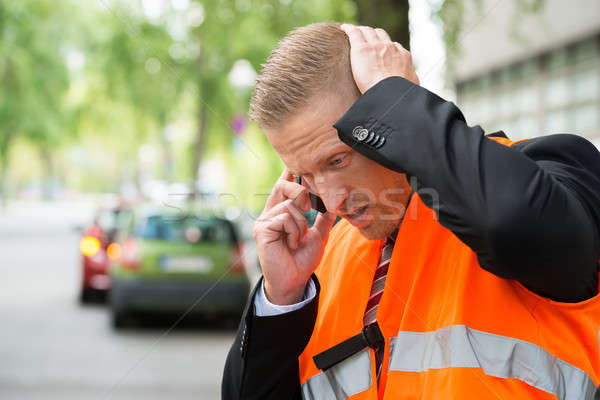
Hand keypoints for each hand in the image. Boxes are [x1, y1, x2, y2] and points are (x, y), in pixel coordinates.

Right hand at [253, 169, 335, 304]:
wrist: (294, 281)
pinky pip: (284, 217)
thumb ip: (324, 218)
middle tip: (309, 208)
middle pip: (284, 187)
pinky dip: (294, 231)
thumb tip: (335, 201)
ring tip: (298, 240)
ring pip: (289, 205)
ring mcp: (264, 221)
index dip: (288, 173)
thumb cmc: (302, 260)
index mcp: (281, 213)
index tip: (293, 160)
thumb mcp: (318, 235)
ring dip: (301, 224)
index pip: (284, 187)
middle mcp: (270, 213)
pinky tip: (291, 244)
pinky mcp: (261, 229)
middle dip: (301, 192)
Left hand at [340, 24, 418, 92]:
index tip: (379, 50)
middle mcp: (390, 48)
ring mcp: (376, 46)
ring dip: (362, 32)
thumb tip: (413, 82)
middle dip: (373, 36)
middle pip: (380, 35)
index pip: (393, 46)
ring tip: (354, 35)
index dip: (384, 47)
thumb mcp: (412, 85)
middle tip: (365, 41)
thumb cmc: (400, 94)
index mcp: (402, 56)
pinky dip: (349, 29)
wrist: (391, 94)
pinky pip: (354, 33)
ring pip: (368, 31)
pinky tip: (344, 29)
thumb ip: (411, 79)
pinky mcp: (361, 48)